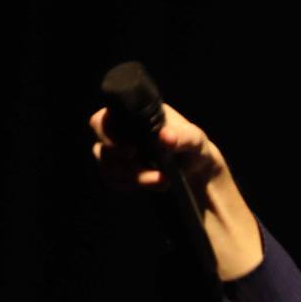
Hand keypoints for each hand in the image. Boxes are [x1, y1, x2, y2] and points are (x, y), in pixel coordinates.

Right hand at [88, 103, 262, 280]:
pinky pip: (111, 180)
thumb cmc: (196, 150)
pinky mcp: (120, 171)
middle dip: (126, 165)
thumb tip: (164, 137)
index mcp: (135, 116)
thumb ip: (182, 137)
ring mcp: (118, 152)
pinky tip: (150, 185)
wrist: (199, 175)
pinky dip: (128, 185)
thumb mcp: (196, 141)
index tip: (132, 152)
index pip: (102, 120)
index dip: (110, 136)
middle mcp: (121, 131)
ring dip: (133, 178)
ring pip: (106, 166)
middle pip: (101, 146)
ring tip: (162, 182)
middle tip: (155, 175)